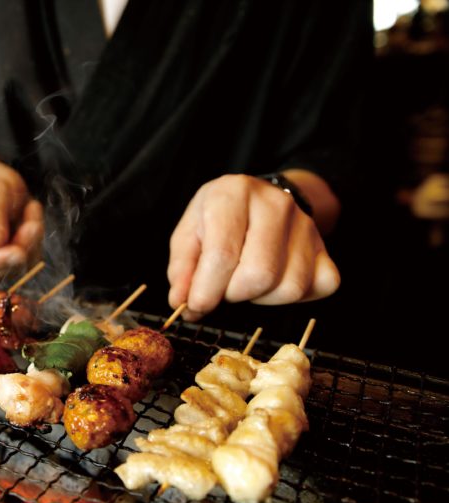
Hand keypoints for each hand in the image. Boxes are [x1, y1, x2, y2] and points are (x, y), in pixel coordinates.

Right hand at [0, 162, 43, 280]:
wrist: (0, 188)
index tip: (17, 251)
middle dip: (18, 249)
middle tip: (33, 224)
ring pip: (13, 269)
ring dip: (30, 243)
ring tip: (31, 211)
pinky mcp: (6, 266)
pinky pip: (27, 263)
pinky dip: (36, 243)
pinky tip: (32, 219)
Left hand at [167, 174, 339, 320]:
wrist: (260, 200)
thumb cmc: (218, 221)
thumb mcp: (188, 234)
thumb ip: (181, 268)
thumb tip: (181, 301)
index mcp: (234, 192)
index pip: (222, 255)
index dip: (205, 290)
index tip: (194, 305)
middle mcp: (276, 204)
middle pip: (259, 275)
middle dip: (233, 294)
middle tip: (222, 287)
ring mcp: (307, 225)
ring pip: (289, 288)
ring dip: (260, 298)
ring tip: (245, 281)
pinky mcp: (326, 248)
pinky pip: (319, 288)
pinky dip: (291, 298)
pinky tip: (272, 284)